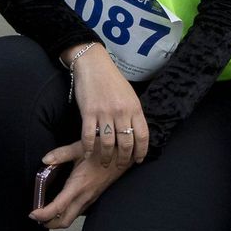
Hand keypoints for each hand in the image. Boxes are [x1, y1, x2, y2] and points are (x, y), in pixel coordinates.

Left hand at [28, 143, 123, 228]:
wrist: (124, 154)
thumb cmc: (104, 149)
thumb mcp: (81, 147)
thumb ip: (61, 154)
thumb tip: (44, 160)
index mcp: (78, 185)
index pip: (58, 207)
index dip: (43, 214)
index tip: (32, 214)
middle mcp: (84, 196)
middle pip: (64, 221)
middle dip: (48, 223)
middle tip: (36, 216)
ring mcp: (90, 198)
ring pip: (72, 218)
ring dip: (57, 219)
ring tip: (45, 211)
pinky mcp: (94, 197)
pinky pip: (78, 212)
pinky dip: (66, 213)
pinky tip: (61, 204)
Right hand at [66, 44, 149, 166]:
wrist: (94, 64)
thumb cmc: (112, 79)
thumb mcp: (129, 95)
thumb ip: (133, 113)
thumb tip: (136, 132)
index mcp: (134, 108)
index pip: (142, 135)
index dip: (141, 151)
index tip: (138, 160)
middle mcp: (121, 112)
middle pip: (126, 143)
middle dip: (123, 159)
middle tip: (119, 166)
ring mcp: (105, 113)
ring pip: (108, 143)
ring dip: (106, 157)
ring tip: (104, 163)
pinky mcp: (88, 112)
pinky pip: (89, 136)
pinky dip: (89, 148)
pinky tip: (88, 154)